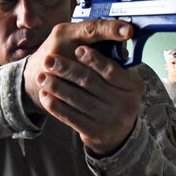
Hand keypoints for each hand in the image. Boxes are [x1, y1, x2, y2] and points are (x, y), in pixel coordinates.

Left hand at [23, 20, 144, 156]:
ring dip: (56, 86)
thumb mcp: (122, 82)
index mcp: (133, 86)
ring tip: (41, 76)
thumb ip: (111, 64)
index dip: (94, 59)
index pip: (112, 70)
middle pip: (90, 82)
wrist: (115, 133)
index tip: (78, 49)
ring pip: (77, 99)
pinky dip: (55, 105)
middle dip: (66, 69)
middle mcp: (125, 104)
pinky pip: (70, 117)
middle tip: (48, 60)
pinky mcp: (94, 133)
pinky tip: (45, 95)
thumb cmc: (113, 95)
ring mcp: (110, 120)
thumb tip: (89, 42)